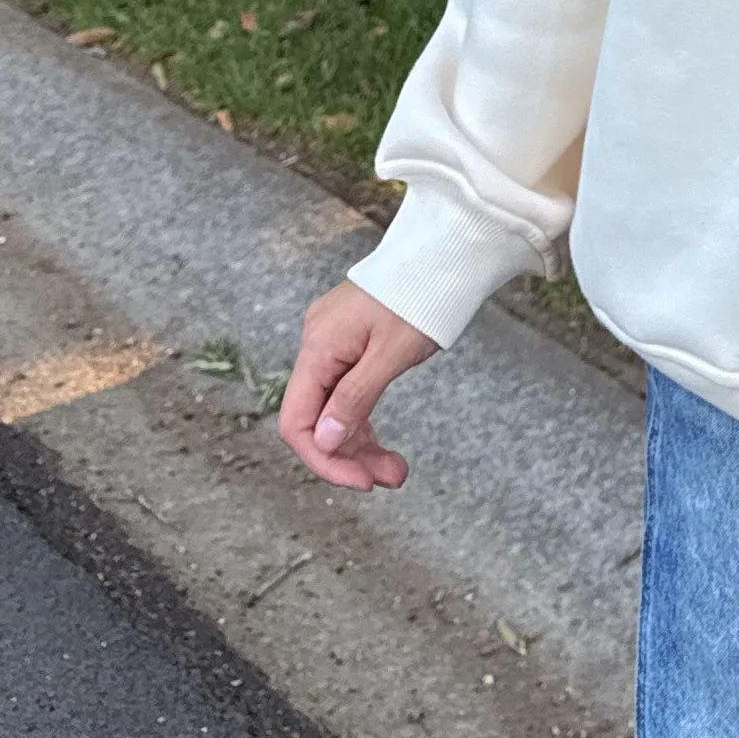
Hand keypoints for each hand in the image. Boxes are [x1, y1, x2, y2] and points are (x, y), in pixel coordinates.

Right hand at [277, 283, 438, 492]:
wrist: (442, 256)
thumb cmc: (420, 296)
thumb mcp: (392, 353)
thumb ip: (356, 398)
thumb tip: (325, 441)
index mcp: (319, 347)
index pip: (297, 421)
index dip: (323, 458)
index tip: (359, 481)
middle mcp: (318, 346)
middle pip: (316, 420)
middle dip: (349, 457)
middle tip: (390, 479)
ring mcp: (334, 346)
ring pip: (334, 411)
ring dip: (360, 446)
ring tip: (395, 472)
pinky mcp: (351, 346)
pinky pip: (347, 395)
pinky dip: (363, 421)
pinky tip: (382, 447)